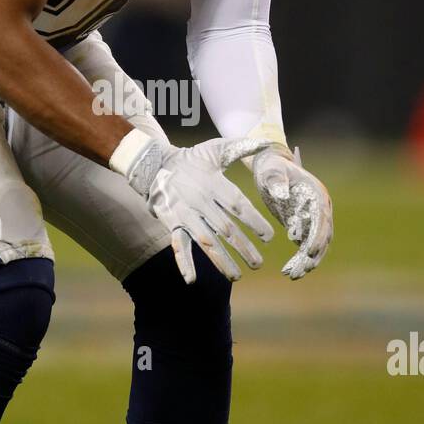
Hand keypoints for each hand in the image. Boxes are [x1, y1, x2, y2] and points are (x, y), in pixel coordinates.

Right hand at [112, 131, 273, 283]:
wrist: (154, 164)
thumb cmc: (191, 159)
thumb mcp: (216, 149)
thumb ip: (243, 147)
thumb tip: (268, 143)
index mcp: (214, 184)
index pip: (238, 206)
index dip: (254, 222)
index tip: (269, 237)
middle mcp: (201, 201)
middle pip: (226, 229)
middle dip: (243, 248)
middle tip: (258, 263)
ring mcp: (186, 215)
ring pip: (206, 242)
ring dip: (221, 261)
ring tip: (237, 276)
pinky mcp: (173, 224)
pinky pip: (178, 245)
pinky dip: (184, 263)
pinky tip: (191, 280)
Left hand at [251, 144, 332, 278]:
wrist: (269, 168)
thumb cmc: (270, 167)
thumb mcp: (271, 171)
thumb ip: (276, 181)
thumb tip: (282, 195)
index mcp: (316, 194)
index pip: (322, 218)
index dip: (318, 235)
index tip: (310, 251)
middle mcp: (320, 208)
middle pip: (322, 235)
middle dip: (313, 254)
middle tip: (301, 271)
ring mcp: (313, 218)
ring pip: (315, 244)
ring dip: (306, 261)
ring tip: (292, 275)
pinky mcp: (303, 225)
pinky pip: (304, 246)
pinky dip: (299, 259)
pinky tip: (288, 271)